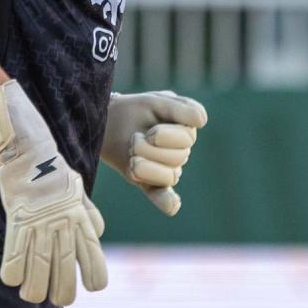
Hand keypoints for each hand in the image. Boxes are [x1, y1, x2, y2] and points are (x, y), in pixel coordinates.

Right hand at [0, 80, 107, 305]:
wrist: (29, 147)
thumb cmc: (53, 170)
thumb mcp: (77, 189)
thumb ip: (89, 213)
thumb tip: (99, 233)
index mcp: (80, 217)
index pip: (94, 256)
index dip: (96, 276)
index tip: (92, 286)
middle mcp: (62, 223)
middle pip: (66, 271)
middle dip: (63, 292)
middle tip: (59, 297)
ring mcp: (39, 222)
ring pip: (39, 271)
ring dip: (35, 289)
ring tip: (32, 293)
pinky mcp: (17, 220)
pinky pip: (14, 257)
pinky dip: (13, 274)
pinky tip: (13, 278)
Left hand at [100, 90, 207, 215]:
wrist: (106, 123)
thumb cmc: (132, 109)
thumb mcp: (154, 101)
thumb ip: (179, 108)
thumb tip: (201, 122)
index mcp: (186, 127)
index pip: (188, 139)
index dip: (166, 137)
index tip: (150, 131)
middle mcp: (181, 149)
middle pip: (178, 158)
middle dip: (150, 149)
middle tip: (134, 139)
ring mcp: (168, 168)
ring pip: (170, 175)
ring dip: (145, 165)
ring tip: (131, 153)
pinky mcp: (151, 183)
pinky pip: (164, 197)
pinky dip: (168, 202)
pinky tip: (172, 206)